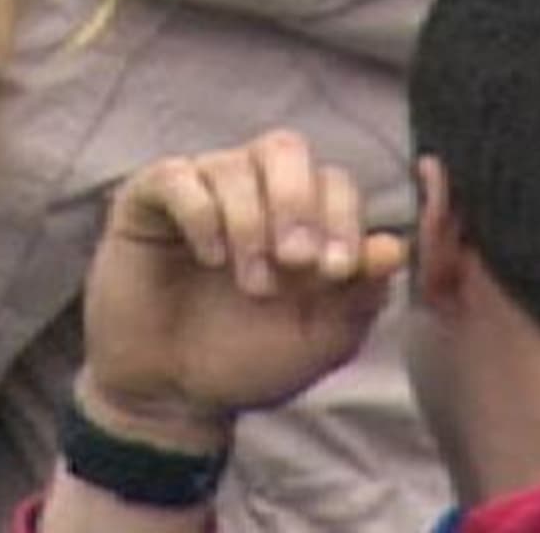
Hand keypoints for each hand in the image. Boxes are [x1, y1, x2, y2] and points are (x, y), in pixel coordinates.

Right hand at [75, 131, 406, 453]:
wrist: (174, 390)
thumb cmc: (249, 361)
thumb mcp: (321, 337)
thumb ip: (360, 294)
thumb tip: (392, 247)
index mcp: (300, 220)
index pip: (334, 181)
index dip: (343, 217)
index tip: (334, 272)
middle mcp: (251, 194)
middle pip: (284, 149)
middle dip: (298, 202)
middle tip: (295, 261)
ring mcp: (198, 192)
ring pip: (232, 164)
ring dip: (250, 225)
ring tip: (250, 282)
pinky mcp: (147, 201)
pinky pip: (177, 177)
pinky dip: (201, 215)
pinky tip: (208, 258)